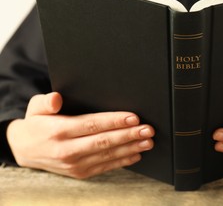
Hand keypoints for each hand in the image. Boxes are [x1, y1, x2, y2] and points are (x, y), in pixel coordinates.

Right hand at [6, 92, 153, 178]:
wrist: (25, 151)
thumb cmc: (36, 124)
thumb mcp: (36, 108)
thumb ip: (46, 102)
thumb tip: (56, 99)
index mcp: (59, 131)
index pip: (92, 124)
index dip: (115, 121)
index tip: (134, 117)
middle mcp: (67, 150)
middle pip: (104, 141)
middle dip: (129, 135)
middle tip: (148, 129)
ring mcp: (74, 164)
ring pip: (107, 155)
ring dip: (130, 148)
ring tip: (148, 142)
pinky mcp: (80, 173)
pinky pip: (105, 167)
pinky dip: (122, 161)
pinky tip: (136, 154)